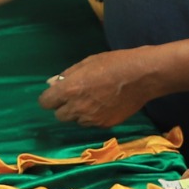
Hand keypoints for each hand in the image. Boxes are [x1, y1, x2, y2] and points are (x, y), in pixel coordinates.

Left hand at [40, 49, 157, 126]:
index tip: (55, 94)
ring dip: (79, 113)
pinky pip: (91, 123)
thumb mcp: (87, 63)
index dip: (49, 98)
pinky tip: (105, 104)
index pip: (46, 102)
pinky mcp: (105, 125)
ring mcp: (92, 119)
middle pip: (59, 115)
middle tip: (76, 96)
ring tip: (93, 99)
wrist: (143, 76)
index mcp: (70, 90)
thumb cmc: (114, 63)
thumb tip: (51, 84)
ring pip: (76, 120)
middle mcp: (78, 108)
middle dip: (63, 107)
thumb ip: (67, 75)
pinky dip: (93, 116)